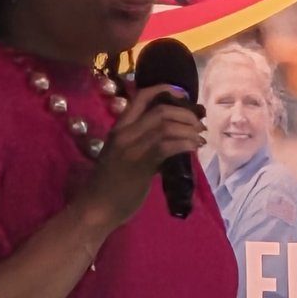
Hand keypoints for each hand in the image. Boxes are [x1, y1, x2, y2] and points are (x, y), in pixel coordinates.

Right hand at [76, 84, 204, 229]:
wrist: (97, 207)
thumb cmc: (111, 182)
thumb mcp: (124, 153)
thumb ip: (143, 140)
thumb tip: (174, 134)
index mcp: (119, 127)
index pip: (141, 96)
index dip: (165, 90)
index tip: (183, 95)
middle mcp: (124, 133)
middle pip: (161, 110)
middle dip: (185, 114)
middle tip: (198, 124)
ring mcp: (132, 148)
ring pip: (166, 126)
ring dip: (189, 129)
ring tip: (199, 137)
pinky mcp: (140, 164)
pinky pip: (168, 146)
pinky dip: (186, 143)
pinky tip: (194, 147)